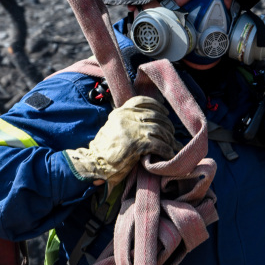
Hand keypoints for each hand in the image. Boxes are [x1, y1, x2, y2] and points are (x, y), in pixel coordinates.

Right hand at [65, 95, 180, 189]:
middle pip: (154, 116)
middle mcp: (126, 118)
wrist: (93, 163)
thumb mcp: (112, 128)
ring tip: (172, 145)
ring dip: (168, 139)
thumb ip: (126, 121)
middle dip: (166, 124)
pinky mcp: (136, 145)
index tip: (165, 112)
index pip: (141, 101)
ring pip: (159, 130)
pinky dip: (166, 150)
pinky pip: (158, 145)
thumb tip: (145, 121)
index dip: (157, 105)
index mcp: (120, 112)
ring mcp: (131, 130)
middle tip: (171, 133)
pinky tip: (168, 154)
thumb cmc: (103, 150)